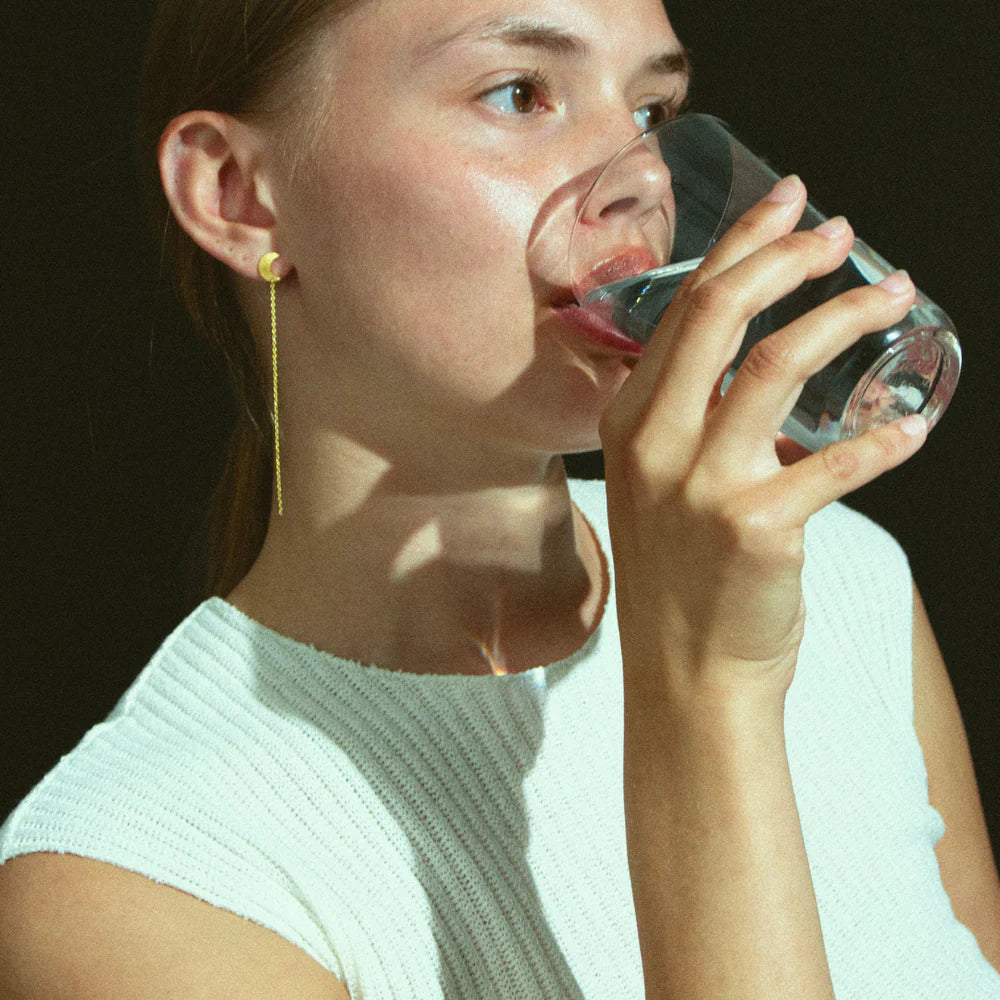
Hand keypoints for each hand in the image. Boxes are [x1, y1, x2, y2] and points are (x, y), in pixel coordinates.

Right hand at [601, 176, 924, 694]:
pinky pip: (835, 464)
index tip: (787, 204)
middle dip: (786, 256)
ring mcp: (702, 486)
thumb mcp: (657, 487)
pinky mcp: (756, 529)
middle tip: (839, 232)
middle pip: (721, 315)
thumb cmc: (679, 579)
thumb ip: (690, 423)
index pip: (684, 310)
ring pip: (779, 367)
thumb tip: (761, 366)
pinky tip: (912, 427)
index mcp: (630, 425)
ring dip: (846, 318)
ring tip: (895, 296)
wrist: (687, 675)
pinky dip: (883, 439)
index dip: (741, 244)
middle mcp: (657, 445)